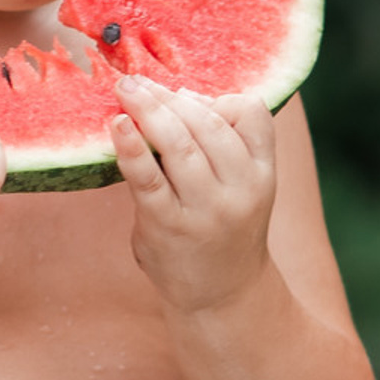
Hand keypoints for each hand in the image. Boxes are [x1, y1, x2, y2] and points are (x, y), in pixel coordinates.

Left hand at [111, 78, 277, 317]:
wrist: (224, 298)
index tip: (185, 96)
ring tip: (125, 90)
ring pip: (178, 143)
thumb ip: (220, 146)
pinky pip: (147, 178)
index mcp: (263, 173)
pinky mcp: (168, 226)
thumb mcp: (242, 187)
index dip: (217, 97)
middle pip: (207, 123)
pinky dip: (130, 147)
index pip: (251, 114)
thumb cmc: (223, 230)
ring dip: (148, 109)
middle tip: (135, 81)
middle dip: (168, 96)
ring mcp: (205, 209)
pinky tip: (116, 124)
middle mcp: (240, 190)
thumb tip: (174, 94)